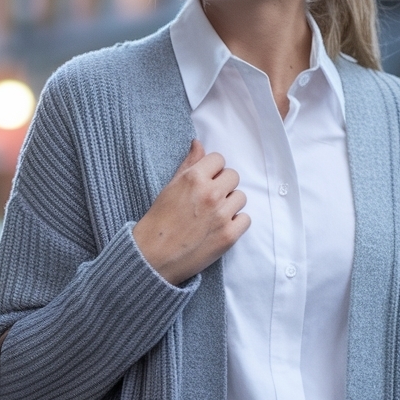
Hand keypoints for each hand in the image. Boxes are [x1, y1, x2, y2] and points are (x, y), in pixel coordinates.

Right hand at [133, 140, 249, 284]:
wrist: (153, 257)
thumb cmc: (158, 221)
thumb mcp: (170, 187)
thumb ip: (189, 164)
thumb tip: (199, 143)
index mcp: (194, 178)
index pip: (219, 159)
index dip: (212, 170)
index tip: (206, 181)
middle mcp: (210, 194)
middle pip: (233, 176)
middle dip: (223, 185)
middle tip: (209, 199)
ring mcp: (222, 215)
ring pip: (241, 197)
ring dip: (230, 204)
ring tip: (213, 215)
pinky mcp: (229, 235)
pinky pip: (245, 219)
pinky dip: (236, 223)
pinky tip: (220, 227)